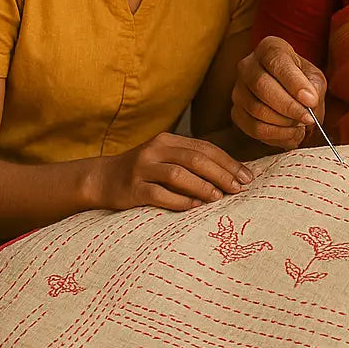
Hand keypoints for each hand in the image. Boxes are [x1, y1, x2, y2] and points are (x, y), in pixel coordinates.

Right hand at [98, 133, 253, 211]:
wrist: (101, 179)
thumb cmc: (143, 171)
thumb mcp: (166, 158)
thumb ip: (191, 161)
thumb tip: (231, 175)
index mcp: (168, 140)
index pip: (205, 148)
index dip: (228, 162)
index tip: (247, 176)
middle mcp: (155, 150)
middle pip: (195, 159)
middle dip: (222, 174)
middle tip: (239, 188)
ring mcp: (142, 169)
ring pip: (179, 175)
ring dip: (202, 187)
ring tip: (219, 198)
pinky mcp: (132, 189)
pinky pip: (160, 195)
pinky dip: (180, 201)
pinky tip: (194, 208)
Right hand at [231, 36, 327, 148]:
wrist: (290, 95)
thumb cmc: (303, 82)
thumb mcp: (315, 79)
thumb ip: (314, 88)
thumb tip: (308, 101)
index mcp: (269, 48)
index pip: (276, 61)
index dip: (294, 83)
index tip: (311, 100)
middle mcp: (248, 65)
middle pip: (262, 86)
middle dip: (288, 106)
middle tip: (308, 118)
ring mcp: (238, 89)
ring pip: (256, 109)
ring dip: (283, 122)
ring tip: (301, 125)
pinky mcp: (236, 112)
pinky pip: (253, 128)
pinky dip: (276, 135)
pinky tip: (291, 133)